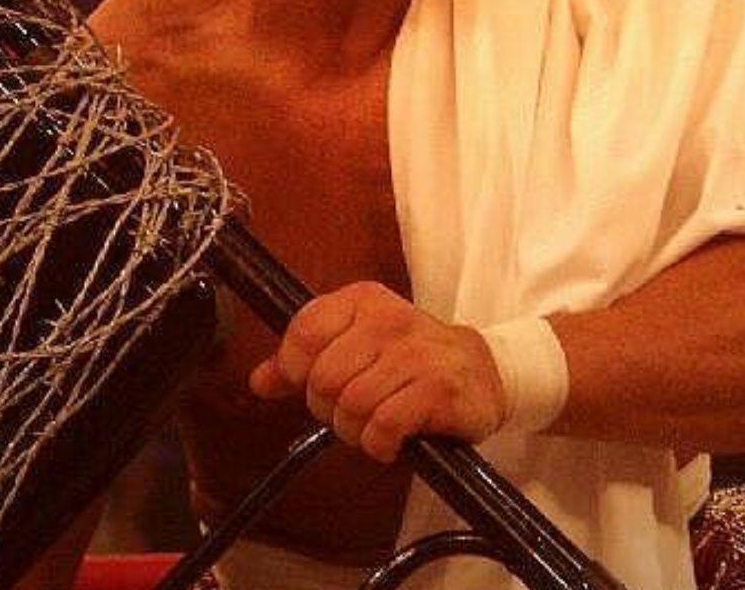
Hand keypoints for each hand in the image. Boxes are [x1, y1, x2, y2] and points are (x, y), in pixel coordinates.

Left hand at [248, 281, 505, 462]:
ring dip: (354, 430)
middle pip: (324, 377)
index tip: (310, 385)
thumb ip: (305, 361)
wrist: (485, 371)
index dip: (295, 369)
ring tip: (370, 428)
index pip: (305, 331)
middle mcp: (389, 321)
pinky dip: (378, 444)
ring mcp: (417, 354)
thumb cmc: (411, 359)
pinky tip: (389, 442)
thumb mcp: (357, 345)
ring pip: (352, 405)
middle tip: (349, 412)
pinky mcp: (439, 390)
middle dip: (328, 408)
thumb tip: (259, 380)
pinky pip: (384, 426)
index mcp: (363, 301)